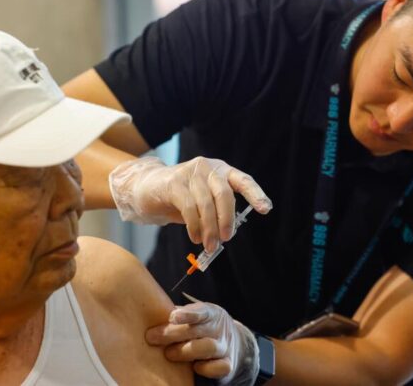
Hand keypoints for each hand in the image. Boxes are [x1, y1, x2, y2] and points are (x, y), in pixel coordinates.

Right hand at [108, 156, 271, 251]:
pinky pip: (189, 208)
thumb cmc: (180, 199)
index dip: (255, 194)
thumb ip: (216, 212)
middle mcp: (207, 168)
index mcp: (220, 171)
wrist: (147, 188)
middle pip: (224, 194)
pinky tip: (195, 237)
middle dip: (227, 220)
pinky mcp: (174, 182)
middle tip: (226, 239)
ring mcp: (190, 173)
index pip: (243, 181)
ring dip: (209, 229)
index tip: (265, 209)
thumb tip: (228, 232)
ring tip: (209, 245)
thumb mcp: (203, 203)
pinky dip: (194, 226)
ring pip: (206, 204)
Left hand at [145, 301, 258, 384]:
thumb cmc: (203, 328)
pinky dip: (206, 368)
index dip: (187, 314)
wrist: (235, 344)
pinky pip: (219, 367)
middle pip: (197, 330)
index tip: (172, 317)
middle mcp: (219, 328)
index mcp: (211, 313)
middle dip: (172, 334)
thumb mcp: (195, 316)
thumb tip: (147, 314)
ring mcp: (225, 347)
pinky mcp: (228, 364)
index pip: (200, 311)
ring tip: (168, 354)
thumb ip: (177, 316)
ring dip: (185, 351)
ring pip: (208, 347)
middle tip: (152, 337)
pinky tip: (194, 367)